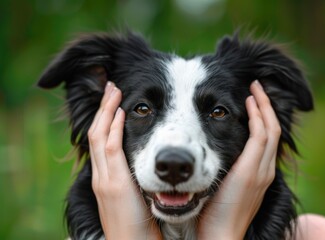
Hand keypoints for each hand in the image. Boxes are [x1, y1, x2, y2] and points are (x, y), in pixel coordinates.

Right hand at [88, 82, 161, 239]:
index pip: (101, 142)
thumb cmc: (136, 228)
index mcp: (105, 179)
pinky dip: (114, 128)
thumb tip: (143, 168)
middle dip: (104, 109)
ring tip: (115, 92)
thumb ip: (132, 182)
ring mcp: (106, 179)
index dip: (106, 120)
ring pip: (100, 136)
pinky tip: (120, 112)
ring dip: (107, 112)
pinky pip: (111, 149)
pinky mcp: (114, 184)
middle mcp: (102, 176)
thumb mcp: (130, 200)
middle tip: (112, 89)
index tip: (114, 104)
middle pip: (97, 133)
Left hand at [197, 80, 280, 239]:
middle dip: (265, 107)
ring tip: (254, 90)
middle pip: (272, 130)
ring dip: (262, 107)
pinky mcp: (252, 170)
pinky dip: (256, 117)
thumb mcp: (228, 189)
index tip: (251, 104)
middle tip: (256, 89)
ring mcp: (261, 169)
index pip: (266, 139)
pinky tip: (248, 104)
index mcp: (260, 174)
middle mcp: (264, 169)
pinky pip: (260, 136)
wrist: (222, 235)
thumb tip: (217, 157)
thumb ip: (229, 171)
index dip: (262, 118)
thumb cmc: (219, 214)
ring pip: (269, 129)